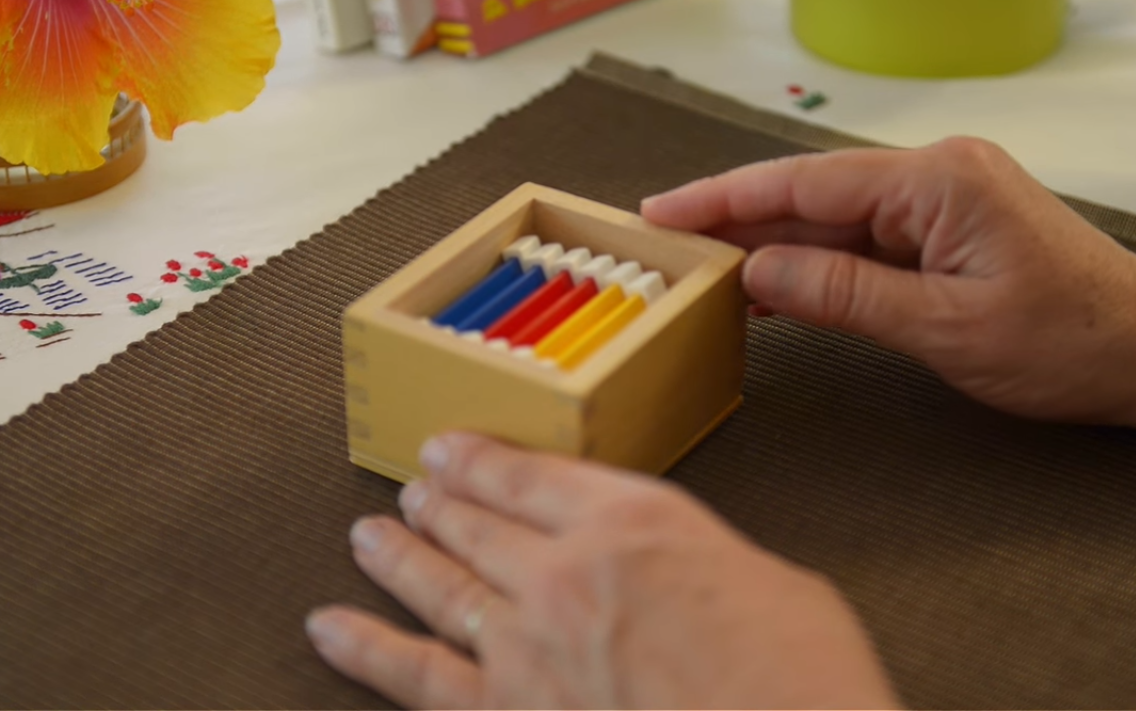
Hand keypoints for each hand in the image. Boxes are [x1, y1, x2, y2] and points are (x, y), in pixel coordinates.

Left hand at [306, 433, 898, 708]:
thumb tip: (680, 578)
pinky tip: (331, 630)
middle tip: (413, 489)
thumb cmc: (804, 686)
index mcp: (635, 523)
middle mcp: (566, 574)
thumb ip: (701, 566)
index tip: (452, 449)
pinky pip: (415, 675)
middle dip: (440, 502)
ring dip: (398, 556)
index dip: (481, 458)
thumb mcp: (777, 586)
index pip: (532, 474)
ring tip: (368, 536)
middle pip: (479, 523)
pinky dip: (366, 649)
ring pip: (439, 586)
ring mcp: (527, 650)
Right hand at [641, 137, 1135, 455]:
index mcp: (937, 181)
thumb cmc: (1068, 342)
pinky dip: (814, 264)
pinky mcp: (945, 228)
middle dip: (735, 221)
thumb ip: (842, 294)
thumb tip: (756, 274)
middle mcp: (935, 174)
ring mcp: (941, 199)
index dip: (725, 199)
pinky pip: (862, 240)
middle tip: (663, 246)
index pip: (805, 184)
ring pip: (832, 219)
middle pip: (810, 194)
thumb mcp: (943, 328)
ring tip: (700, 271)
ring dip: (770, 246)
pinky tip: (770, 289)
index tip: (663, 212)